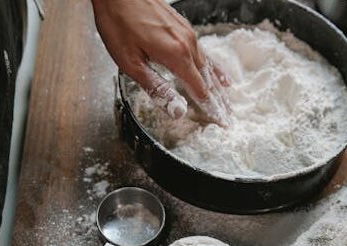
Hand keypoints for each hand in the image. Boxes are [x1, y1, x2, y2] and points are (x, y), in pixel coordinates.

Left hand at [91, 0, 229, 124]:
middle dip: (219, 100)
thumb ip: (157, 88)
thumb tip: (178, 111)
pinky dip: (213, 67)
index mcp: (177, 55)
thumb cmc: (118, 23)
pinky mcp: (182, 27)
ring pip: (208, 65)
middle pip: (208, 79)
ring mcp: (187, 33)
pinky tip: (217, 72)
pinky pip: (203, 51)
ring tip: (226, 100)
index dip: (211, 108)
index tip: (221, 122)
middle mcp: (187, 43)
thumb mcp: (131, 63)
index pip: (200, 89)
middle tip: (228, 117)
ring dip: (217, 85)